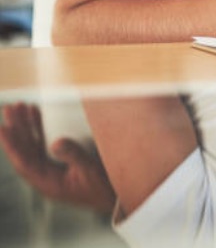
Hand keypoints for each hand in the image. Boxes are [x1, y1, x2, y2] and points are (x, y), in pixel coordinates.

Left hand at [0, 103, 115, 214]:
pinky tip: (36, 116)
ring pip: (32, 146)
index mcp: (47, 183)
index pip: (23, 162)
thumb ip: (74, 156)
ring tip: (21, 108)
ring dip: (26, 127)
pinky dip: (39, 130)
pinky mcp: (59, 163)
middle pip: (25, 151)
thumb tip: (56, 142)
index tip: (2, 128)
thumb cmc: (103, 189)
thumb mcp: (91, 171)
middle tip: (10, 108)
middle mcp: (44, 176)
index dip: (11, 144)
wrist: (114, 198)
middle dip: (17, 129)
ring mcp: (50, 169)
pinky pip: (43, 145)